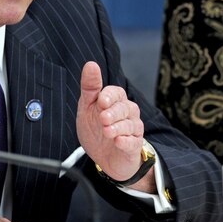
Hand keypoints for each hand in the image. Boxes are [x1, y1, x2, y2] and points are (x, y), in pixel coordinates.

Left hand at [77, 61, 153, 189]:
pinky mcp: (134, 145)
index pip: (116, 93)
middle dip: (113, 113)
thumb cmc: (95, 129)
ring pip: (130, 124)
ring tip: (107, 132)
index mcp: (115, 100)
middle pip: (124, 108)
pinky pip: (134, 142)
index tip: (101, 101)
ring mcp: (133, 129)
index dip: (109, 96)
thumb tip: (91, 64)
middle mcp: (127, 112)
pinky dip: (126, 141)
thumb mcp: (87, 107)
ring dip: (118, 128)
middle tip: (102, 118)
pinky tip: (118, 141)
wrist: (103, 157)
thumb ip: (90, 87)